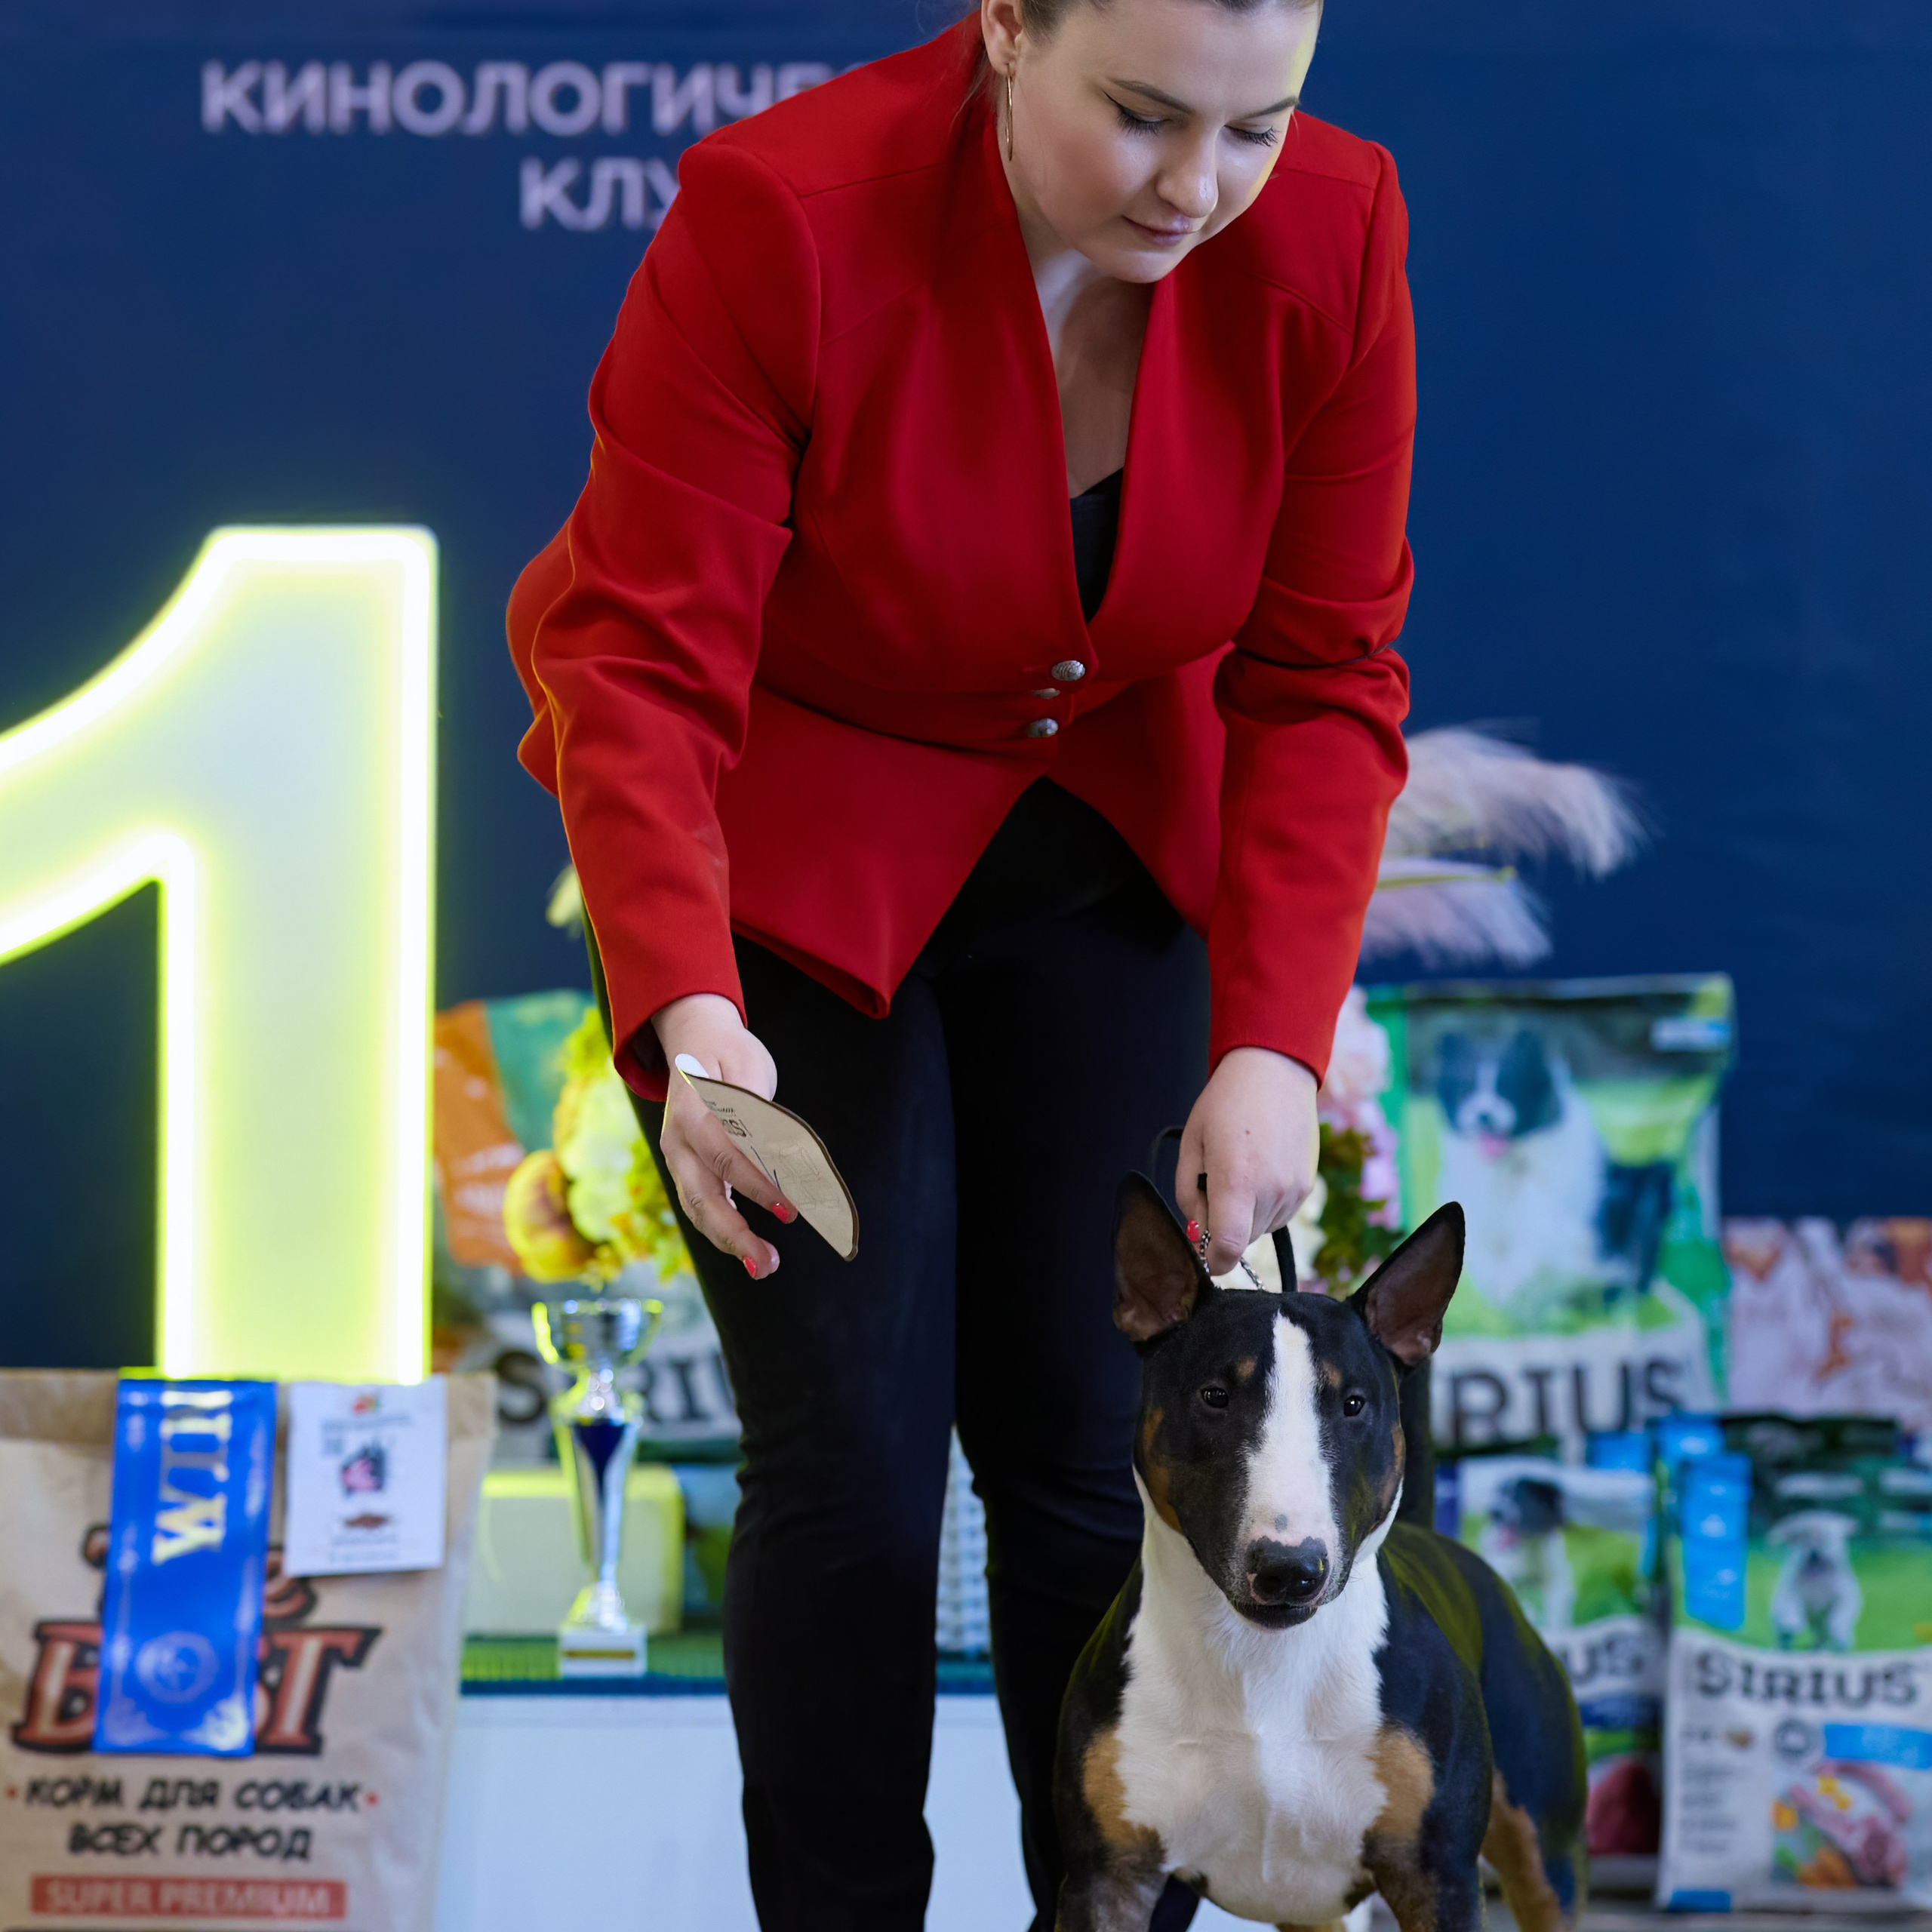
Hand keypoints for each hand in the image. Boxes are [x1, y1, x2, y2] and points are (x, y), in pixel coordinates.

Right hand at [650, 993, 791, 1279]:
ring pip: (697, 1209)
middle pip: (702, 1196)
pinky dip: (723, 1231)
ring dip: (728, 1242)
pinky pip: (701, 1206)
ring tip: (763, 1266)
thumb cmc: (727, 1050)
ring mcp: (676, 1158)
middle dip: (735, 1234)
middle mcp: (676, 1140)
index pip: (725, 1155)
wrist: (692, 1036)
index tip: (789, 1207)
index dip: (756, 1184)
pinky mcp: (686, 1169)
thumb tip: (777, 1152)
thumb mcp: (747, 1066)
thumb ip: (756, 1109)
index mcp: (690, 1110)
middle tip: (768, 1263)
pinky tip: (748, 1251)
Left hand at [1175, 1048, 1318, 1277]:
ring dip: (1245, 1215)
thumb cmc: (1224, 1105)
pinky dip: (1264, 1205)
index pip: (1229, 1247)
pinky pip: (1279, 1214)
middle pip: (1242, 1239)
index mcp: (1236, 1181)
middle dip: (1224, 1226)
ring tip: (1240, 1170)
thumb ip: (1188, 1194)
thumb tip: (1199, 1231)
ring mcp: (1293, 1190)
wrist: (1274, 1072)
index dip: (1215, 1261)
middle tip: (1214, 1186)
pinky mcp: (1306, 1186)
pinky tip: (1259, 1170)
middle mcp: (1270, 1191)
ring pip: (1261, 1228)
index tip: (1207, 1255)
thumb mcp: (1191, 1145)